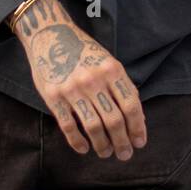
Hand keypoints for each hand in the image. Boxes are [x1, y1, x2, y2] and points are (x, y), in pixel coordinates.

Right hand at [15, 0, 145, 159]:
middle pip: (114, 120)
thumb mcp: (107, 61)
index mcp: (112, 69)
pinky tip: (84, 148)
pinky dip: (78, 142)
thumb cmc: (84, 51)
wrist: (50, 34)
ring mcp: (73, 88)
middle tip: (124, 155)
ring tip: (106, 153)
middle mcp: (94, 79)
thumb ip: (121, 86)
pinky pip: (68, 126)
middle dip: (122, 142)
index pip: (131, 105)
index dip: (137, 127)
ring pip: (93, 126)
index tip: (139, 142)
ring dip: (102, 145)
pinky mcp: (54, 96)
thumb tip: (137, 118)